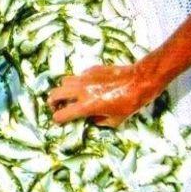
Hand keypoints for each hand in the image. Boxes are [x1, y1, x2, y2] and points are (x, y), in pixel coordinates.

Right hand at [47, 64, 165, 126]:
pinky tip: (88, 86)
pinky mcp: (91, 70)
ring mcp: (84, 78)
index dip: (57, 119)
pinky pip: (78, 76)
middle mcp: (81, 91)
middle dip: (52, 102)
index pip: (61, 114)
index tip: (58, 120)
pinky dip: (78, 82)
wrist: (138, 81)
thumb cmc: (130, 103)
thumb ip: (98, 121)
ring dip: (63, 90)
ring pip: (64, 82)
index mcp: (86, 106)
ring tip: (69, 94)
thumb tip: (91, 119)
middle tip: (56, 106)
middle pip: (55, 94)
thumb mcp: (115, 120)